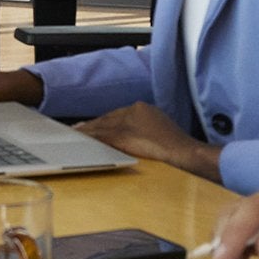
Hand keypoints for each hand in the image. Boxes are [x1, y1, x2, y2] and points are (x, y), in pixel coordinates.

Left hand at [85, 102, 221, 179]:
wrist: (182, 150)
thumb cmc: (176, 146)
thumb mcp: (160, 131)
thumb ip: (145, 128)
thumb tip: (136, 135)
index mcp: (142, 108)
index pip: (117, 114)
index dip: (104, 121)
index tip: (94, 125)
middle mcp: (133, 110)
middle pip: (107, 118)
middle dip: (93, 124)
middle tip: (78, 129)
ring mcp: (127, 121)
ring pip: (102, 125)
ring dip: (88, 130)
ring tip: (76, 134)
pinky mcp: (123, 134)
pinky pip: (102, 135)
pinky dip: (91, 137)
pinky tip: (82, 140)